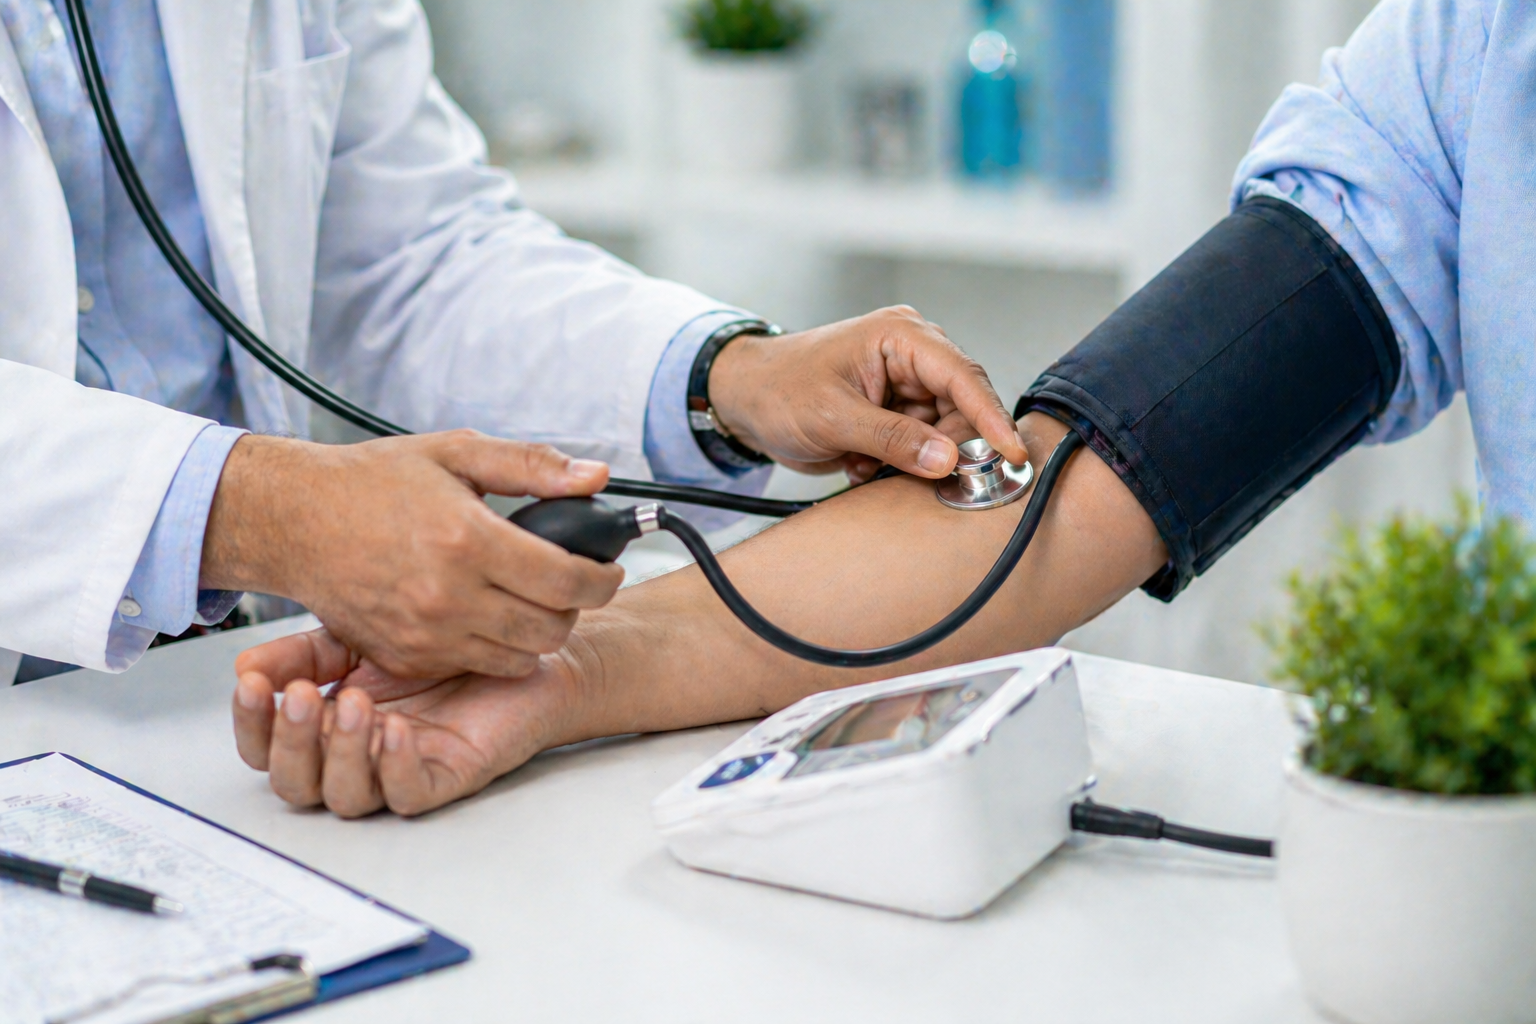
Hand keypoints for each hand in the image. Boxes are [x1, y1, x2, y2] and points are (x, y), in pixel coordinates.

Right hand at [202, 430, 623, 680]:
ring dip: (537, 633)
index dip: (602, 579)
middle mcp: (449, 595)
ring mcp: (425, 634)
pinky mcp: (406, 657)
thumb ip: (532, 466)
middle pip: (552, 628)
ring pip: (520, 657)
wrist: (296, 521)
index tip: (608, 570)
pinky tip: (487, 615)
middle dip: (575, 608)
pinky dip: (493, 648)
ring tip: (529, 600)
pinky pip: (476, 667)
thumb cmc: (374, 482)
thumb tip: (596, 476)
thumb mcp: (456, 454)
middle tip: (567, 585)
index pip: (567, 580)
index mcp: (468, 540)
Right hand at [232, 628, 574, 816]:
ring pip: (348, 796)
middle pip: (297, 784)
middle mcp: (356, 758)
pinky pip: (410, 793)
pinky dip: (396, 767)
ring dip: (342, 753)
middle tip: (301, 696)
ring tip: (357, 705)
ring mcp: (399, 772)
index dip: (252, 724)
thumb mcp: (359, 638)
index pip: (268, 746)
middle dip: (291, 743)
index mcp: (326, 727)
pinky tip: (395, 730)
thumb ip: (304, 654)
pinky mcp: (447, 778)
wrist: (520, 646)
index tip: (249, 684)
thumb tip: (245, 665)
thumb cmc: (443, 647)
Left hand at [707, 306, 1025, 482]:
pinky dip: (898, 463)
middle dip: (948, 447)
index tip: (1013, 453)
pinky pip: (920, 446)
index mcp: (901, 336)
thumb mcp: (834, 418)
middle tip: (931, 478)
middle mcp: (912, 356)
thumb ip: (893, 439)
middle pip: (962, 408)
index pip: (963, 376)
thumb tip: (948, 459)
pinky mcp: (895, 414)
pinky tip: (860, 462)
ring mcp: (904, 386)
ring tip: (868, 462)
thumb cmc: (778, 391)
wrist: (743, 401)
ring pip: (943, 433)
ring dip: (914, 459)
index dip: (992, 417)